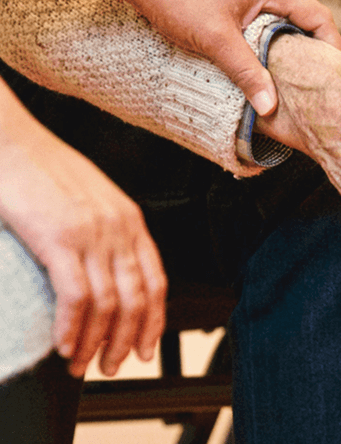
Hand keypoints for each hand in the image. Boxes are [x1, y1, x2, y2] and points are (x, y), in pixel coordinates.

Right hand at [0, 81, 166, 377]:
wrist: (15, 143)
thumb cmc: (47, 170)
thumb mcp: (94, 199)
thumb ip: (108, 231)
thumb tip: (107, 271)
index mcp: (131, 220)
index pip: (157, 281)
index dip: (154, 320)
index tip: (146, 347)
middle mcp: (119, 229)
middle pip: (137, 299)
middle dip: (128, 340)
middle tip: (114, 366)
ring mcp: (92, 234)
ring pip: (109, 304)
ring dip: (98, 343)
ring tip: (84, 365)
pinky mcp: (60, 239)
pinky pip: (76, 297)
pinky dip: (73, 329)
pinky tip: (64, 345)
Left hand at [126, 0, 340, 115]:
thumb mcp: (216, 41)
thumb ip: (248, 73)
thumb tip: (271, 107)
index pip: (319, 17)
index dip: (332, 47)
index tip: (335, 75)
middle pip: (306, 17)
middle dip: (313, 49)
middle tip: (316, 81)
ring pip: (286, 17)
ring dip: (291, 43)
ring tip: (293, 75)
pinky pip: (268, 14)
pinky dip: (273, 36)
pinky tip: (265, 57)